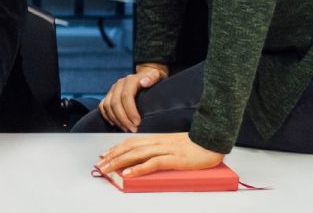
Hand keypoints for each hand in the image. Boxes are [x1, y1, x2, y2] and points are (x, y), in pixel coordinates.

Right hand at [97, 63, 168, 131]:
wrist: (145, 74)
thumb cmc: (153, 78)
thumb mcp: (156, 75)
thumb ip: (152, 77)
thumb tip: (144, 82)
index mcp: (130, 80)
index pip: (126, 96)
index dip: (130, 111)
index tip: (137, 123)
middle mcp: (119, 84)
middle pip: (115, 103)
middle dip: (123, 119)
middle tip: (133, 130)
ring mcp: (112, 90)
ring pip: (107, 106)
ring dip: (116, 120)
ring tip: (126, 129)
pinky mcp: (109, 95)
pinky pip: (103, 107)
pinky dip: (107, 116)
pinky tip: (116, 124)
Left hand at [97, 133, 223, 177]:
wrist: (214, 141)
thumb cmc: (196, 145)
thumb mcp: (173, 145)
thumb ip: (160, 149)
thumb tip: (146, 158)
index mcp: (157, 138)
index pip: (131, 142)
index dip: (116, 148)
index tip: (104, 155)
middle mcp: (158, 142)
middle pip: (129, 148)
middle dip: (112, 157)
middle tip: (99, 165)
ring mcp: (165, 150)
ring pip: (136, 155)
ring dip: (119, 163)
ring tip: (106, 169)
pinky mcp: (174, 159)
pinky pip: (152, 164)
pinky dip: (138, 169)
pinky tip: (128, 173)